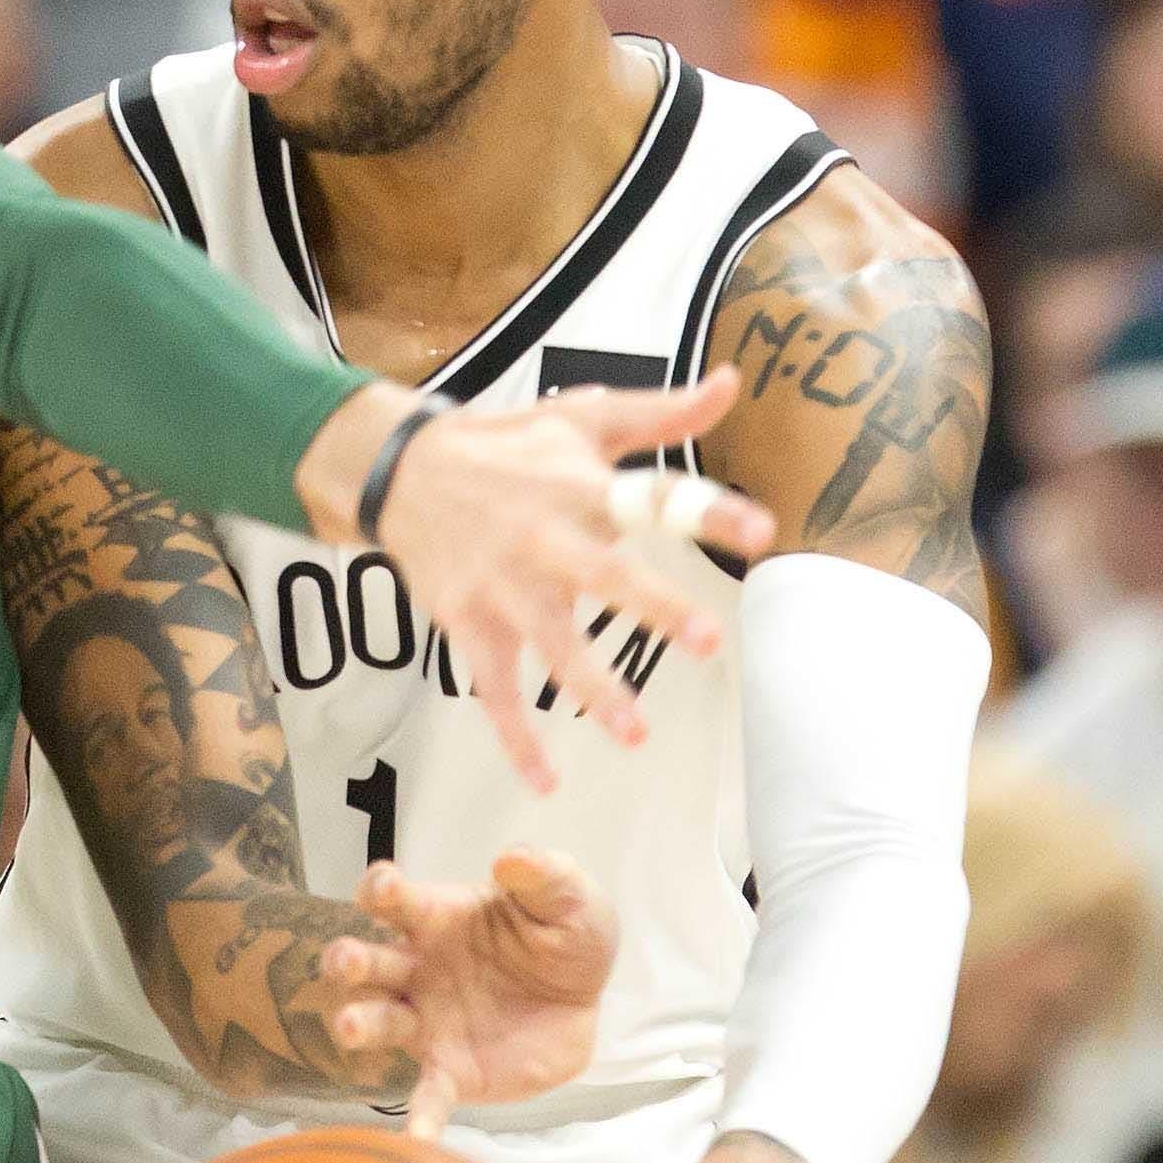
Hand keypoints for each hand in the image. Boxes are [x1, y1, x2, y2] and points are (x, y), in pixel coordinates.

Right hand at [301, 375, 774, 791]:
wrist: (401, 470)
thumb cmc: (508, 445)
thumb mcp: (583, 416)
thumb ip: (662, 414)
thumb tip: (732, 383)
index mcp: (579, 486)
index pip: (653, 497)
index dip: (708, 512)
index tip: (762, 530)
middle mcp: (543, 537)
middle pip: (604, 576)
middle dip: (655, 609)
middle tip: (709, 643)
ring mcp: (502, 586)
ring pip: (550, 643)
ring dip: (591, 688)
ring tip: (634, 734)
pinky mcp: (467, 622)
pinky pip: (491, 688)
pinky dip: (513, 737)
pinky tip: (544, 779)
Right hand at [319, 846, 615, 1135]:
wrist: (585, 1001)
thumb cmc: (562, 936)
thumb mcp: (567, 897)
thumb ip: (543, 875)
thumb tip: (512, 858)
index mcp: (436, 918)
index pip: (392, 899)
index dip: (380, 889)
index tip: (384, 888)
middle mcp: (416, 969)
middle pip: (367, 961)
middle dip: (348, 958)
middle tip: (346, 961)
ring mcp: (426, 1021)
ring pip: (377, 1020)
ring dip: (357, 1021)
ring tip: (350, 1028)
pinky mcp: (451, 1069)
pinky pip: (427, 1092)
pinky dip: (420, 1116)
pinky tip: (417, 1137)